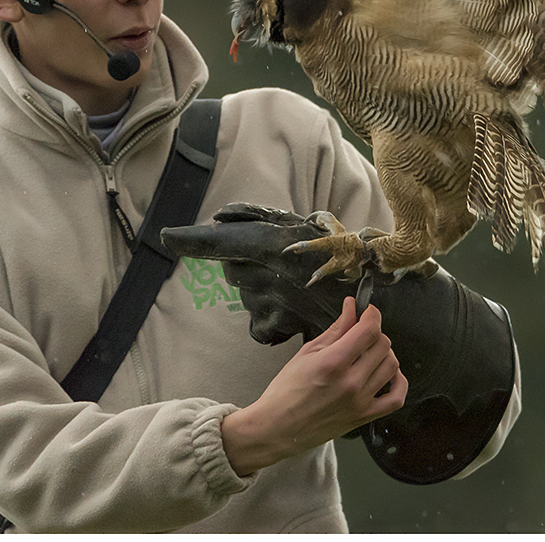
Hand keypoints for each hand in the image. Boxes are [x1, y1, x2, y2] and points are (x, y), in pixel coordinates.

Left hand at [161, 203, 388, 344]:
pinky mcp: (279, 323)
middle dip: (247, 267)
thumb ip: (266, 223)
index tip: (167, 236)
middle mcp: (269, 269)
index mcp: (275, 241)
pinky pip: (261, 326)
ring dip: (263, 294)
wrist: (377, 300)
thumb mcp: (309, 228)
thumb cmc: (347, 258)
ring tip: (295, 289)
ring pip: (249, 296)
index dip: (193, 239)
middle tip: (280, 268)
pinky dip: (272, 322)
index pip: (223, 240)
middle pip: (235, 269)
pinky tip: (293, 315)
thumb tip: (225, 217)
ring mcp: (273, 298)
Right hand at [220, 297, 407, 475]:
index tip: (368, 312)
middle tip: (362, 333)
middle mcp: (350, 382)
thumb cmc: (286, 391)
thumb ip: (335, 330)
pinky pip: (396, 398)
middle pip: (383, 345)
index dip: (372, 315)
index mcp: (333, 363)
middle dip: (374, 333)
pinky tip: (388, 374)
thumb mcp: (307, 353)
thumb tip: (351, 308)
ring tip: (370, 352)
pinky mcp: (364, 417)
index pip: (369, 331)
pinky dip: (399, 382)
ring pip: (391, 366)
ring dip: (385, 353)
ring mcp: (359, 401)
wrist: (278, 428)